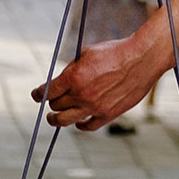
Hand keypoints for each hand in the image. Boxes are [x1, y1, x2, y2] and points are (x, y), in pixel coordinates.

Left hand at [35, 36, 152, 128]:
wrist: (142, 59)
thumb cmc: (115, 52)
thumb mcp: (87, 53)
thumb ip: (72, 69)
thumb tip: (60, 81)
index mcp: (74, 76)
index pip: (47, 91)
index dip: (38, 94)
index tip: (36, 95)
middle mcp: (81, 94)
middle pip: (56, 105)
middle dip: (52, 102)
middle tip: (52, 101)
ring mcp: (94, 106)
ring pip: (65, 120)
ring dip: (56, 120)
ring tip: (53, 119)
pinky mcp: (108, 114)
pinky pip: (87, 126)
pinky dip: (80, 125)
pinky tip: (78, 122)